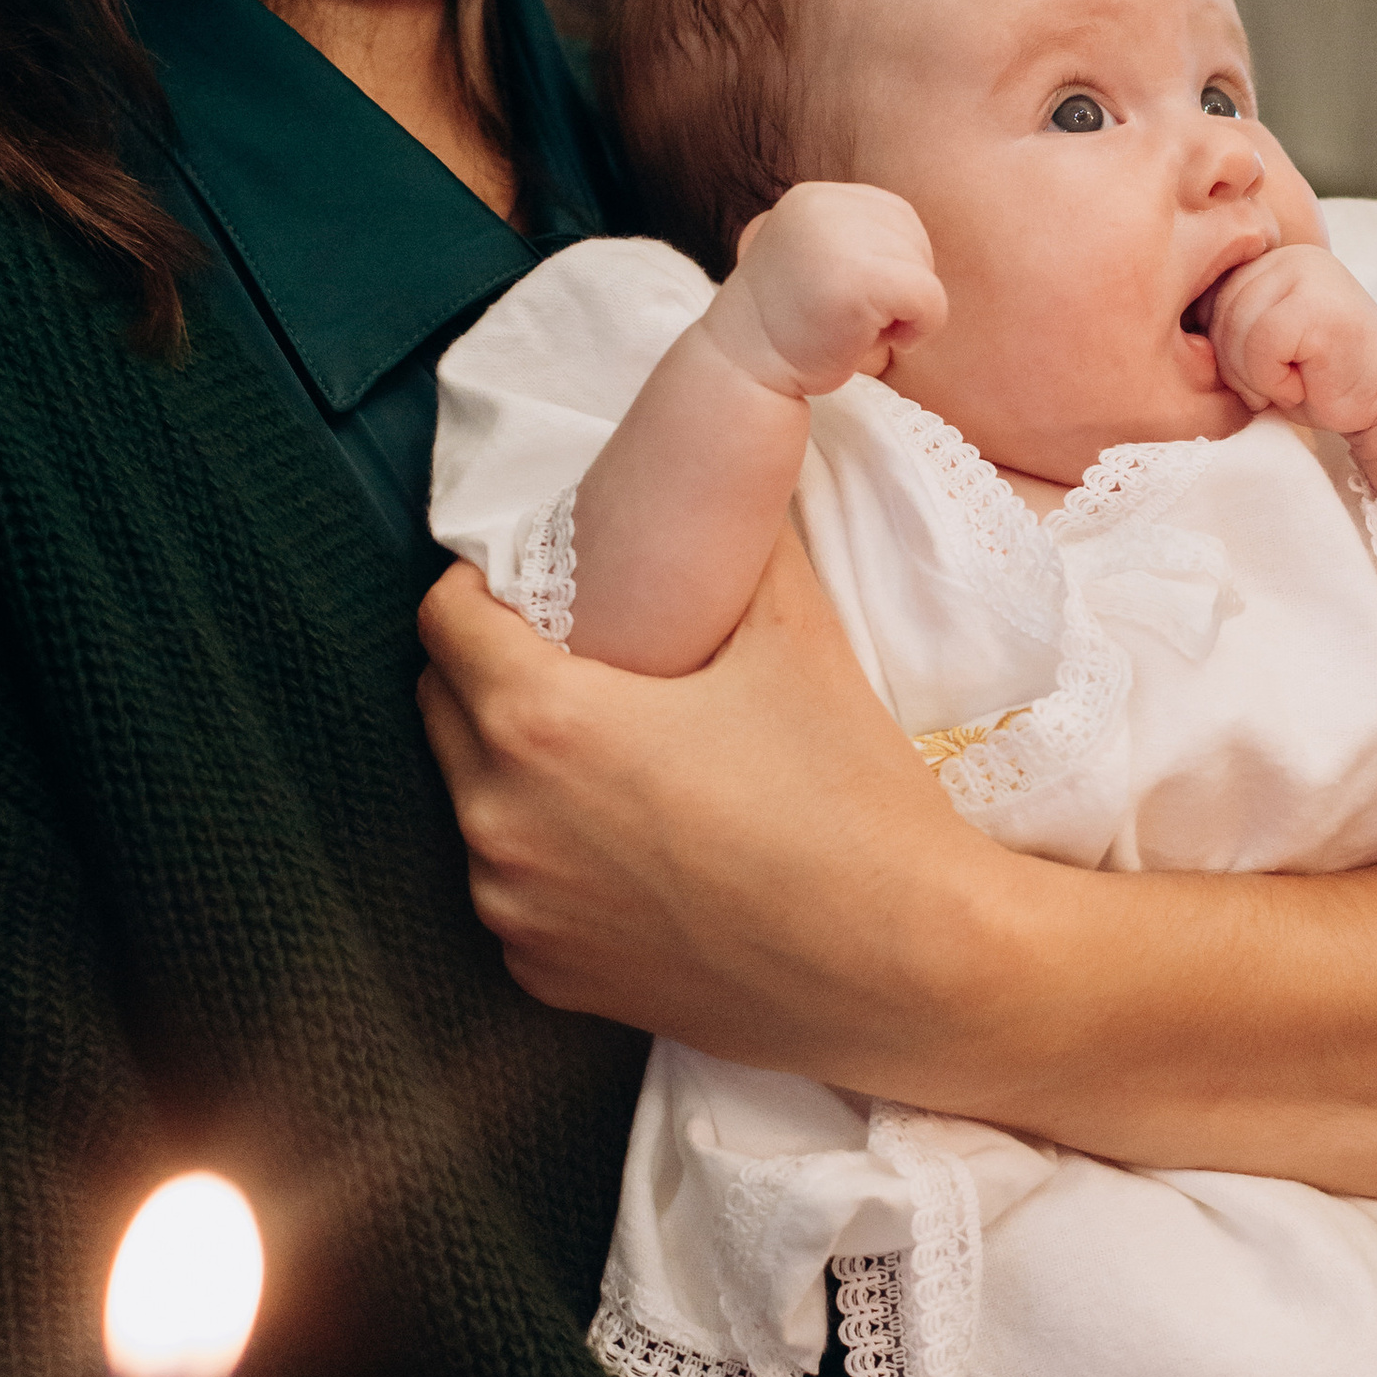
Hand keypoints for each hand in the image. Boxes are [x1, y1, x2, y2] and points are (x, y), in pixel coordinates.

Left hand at [416, 550, 1376, 1170]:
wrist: (923, 969)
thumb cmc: (859, 785)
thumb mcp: (799, 620)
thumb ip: (743, 515)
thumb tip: (766, 395)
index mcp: (533, 720)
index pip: (453, 610)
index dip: (502, 586)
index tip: (564, 581)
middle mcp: (496, 822)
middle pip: (454, 703)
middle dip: (509, 668)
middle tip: (604, 648)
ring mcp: (520, 913)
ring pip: (482, 798)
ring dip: (529, 763)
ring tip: (626, 738)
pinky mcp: (557, 981)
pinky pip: (521, 887)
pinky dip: (560, 854)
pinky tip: (647, 836)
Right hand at [709, 181, 945, 396]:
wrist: (743, 368)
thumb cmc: (789, 325)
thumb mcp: (817, 256)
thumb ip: (856, 236)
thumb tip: (922, 238)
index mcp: (815, 197)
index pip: (896, 215)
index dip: (893, 262)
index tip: (856, 297)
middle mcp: (826, 206)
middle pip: (913, 238)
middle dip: (899, 284)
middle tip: (854, 318)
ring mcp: (840, 241)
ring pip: (923, 269)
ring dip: (906, 310)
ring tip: (860, 328)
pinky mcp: (859, 280)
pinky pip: (929, 298)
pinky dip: (922, 327)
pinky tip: (890, 343)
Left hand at [1203, 240, 1376, 440]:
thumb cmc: (1317, 379)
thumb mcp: (1257, 342)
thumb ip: (1223, 322)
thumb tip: (1161, 325)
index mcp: (1265, 259)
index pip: (1202, 298)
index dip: (1221, 346)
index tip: (1265, 365)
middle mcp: (1284, 255)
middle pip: (1214, 314)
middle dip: (1237, 365)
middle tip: (1282, 378)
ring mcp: (1304, 273)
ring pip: (1233, 331)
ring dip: (1257, 376)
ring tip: (1295, 378)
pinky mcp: (1317, 303)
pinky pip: (1260, 346)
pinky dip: (1275, 380)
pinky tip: (1306, 381)